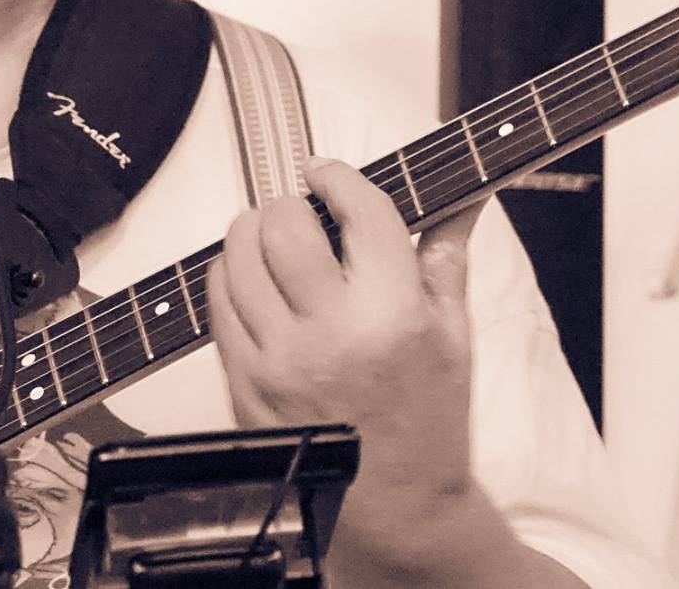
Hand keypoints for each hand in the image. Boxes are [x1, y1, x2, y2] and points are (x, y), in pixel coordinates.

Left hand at [207, 157, 481, 511]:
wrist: (397, 505)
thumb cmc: (428, 423)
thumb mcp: (453, 334)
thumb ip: (446, 255)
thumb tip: (461, 196)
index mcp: (393, 315)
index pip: (358, 213)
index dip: (339, 177)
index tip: (329, 172)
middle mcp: (331, 333)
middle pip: (283, 224)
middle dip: (292, 204)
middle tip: (305, 213)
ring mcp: (279, 359)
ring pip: (237, 256)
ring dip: (253, 234)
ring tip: (276, 243)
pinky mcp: (244, 382)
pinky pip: (217, 303)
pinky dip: (230, 277)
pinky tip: (256, 283)